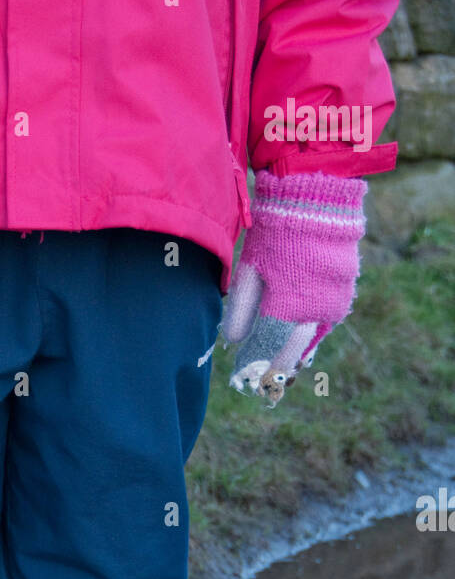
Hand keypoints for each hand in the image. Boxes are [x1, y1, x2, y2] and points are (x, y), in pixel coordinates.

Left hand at [220, 170, 365, 406]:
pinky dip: (309, 335)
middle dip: (273, 368)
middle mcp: (314, 309)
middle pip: (291, 351)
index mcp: (288, 304)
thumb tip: (233, 341)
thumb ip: (240, 308)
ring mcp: (334, 301)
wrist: (319, 194)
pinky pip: (325, 323)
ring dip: (293, 356)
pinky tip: (298, 345)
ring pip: (310, 339)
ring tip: (278, 371)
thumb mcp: (250, 266)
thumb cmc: (277, 228)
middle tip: (259, 385)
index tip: (240, 378)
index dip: (252, 364)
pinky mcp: (344, 291)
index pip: (266, 347)